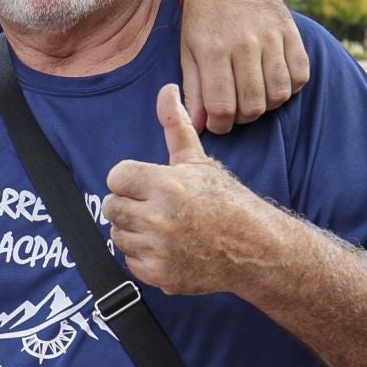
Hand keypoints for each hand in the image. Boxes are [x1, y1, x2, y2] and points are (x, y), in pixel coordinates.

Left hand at [102, 86, 277, 295]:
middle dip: (129, 204)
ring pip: (118, 235)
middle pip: (111, 206)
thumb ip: (175, 128)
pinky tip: (168, 248)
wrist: (255, 247)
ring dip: (134, 231)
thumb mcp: (199, 162)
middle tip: (155, 207)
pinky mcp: (160, 275)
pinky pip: (131, 262)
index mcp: (166, 184)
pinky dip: (145, 258)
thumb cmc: (227, 202)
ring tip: (163, 227)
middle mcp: (159, 217)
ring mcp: (158, 249)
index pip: (116, 177)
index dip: (130, 180)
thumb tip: (166, 91)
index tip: (147, 185)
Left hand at [178, 0, 309, 134]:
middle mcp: (245, 44)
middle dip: (243, 118)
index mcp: (213, 50)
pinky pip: (301, 75)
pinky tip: (273, 81)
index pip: (222, 107)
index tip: (218, 123)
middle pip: (253, 105)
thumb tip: (198, 126)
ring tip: (253, 96)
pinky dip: (290, 87)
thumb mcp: (189, 52)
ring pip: (279, 94)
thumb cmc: (203, 20)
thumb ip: (194, 90)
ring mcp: (271, 37)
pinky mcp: (291, 31)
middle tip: (235, 110)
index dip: (220, 125)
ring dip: (267, 105)